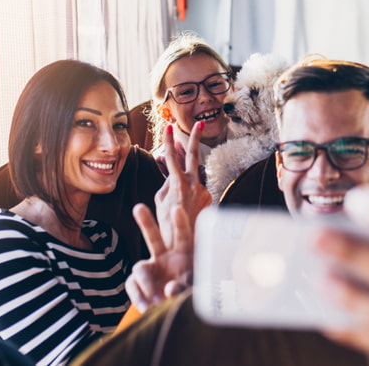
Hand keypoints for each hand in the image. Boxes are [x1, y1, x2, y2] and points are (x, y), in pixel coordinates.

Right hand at [126, 203, 193, 312]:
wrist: (179, 311)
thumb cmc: (192, 297)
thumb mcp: (195, 293)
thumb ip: (185, 290)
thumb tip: (169, 289)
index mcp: (184, 254)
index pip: (183, 236)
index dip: (180, 224)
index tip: (177, 210)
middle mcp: (165, 258)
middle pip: (154, 238)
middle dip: (146, 223)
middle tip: (138, 207)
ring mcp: (150, 269)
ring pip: (138, 268)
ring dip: (146, 285)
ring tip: (156, 302)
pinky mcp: (139, 283)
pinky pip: (133, 285)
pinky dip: (138, 297)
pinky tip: (146, 308)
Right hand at [154, 122, 211, 242]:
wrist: (184, 244)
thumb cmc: (167, 224)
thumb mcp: (160, 201)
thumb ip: (166, 184)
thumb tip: (171, 176)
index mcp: (178, 184)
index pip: (171, 158)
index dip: (168, 142)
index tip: (168, 127)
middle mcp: (193, 184)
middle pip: (193, 156)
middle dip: (195, 138)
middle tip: (200, 123)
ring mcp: (203, 191)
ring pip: (192, 177)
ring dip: (186, 177)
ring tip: (179, 188)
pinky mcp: (208, 198)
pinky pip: (195, 191)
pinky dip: (189, 194)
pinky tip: (185, 208)